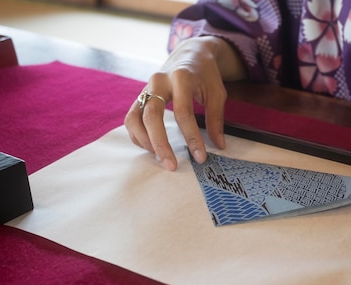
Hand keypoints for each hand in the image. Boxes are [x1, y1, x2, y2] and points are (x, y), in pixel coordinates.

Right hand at [124, 36, 246, 169]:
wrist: (190, 54)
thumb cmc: (205, 75)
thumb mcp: (217, 93)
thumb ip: (216, 119)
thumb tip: (219, 146)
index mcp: (181, 78)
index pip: (183, 113)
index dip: (191, 137)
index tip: (200, 157)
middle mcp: (159, 82)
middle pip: (152, 116)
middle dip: (160, 143)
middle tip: (171, 165)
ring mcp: (146, 88)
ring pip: (135, 118)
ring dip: (145, 141)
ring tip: (160, 158)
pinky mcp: (140, 96)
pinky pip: (132, 119)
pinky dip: (138, 136)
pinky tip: (152, 148)